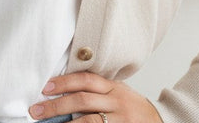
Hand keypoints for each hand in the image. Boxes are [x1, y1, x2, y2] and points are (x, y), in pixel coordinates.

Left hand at [29, 72, 162, 122]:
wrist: (161, 122)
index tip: (46, 87)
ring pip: (89, 122)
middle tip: (36, 110)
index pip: (86, 80)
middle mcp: (117, 102)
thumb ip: (98, 89)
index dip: (65, 82)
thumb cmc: (134, 108)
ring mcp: (120, 120)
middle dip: (56, 105)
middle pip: (83, 100)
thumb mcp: (119, 92)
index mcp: (114, 88)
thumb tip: (66, 89)